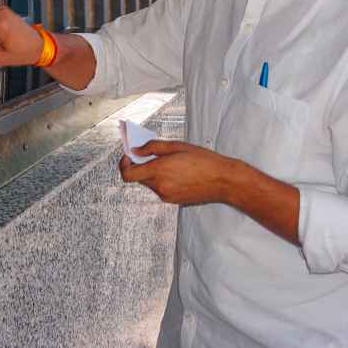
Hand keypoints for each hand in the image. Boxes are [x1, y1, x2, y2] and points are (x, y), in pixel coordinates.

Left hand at [119, 140, 238, 205]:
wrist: (224, 181)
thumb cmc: (204, 161)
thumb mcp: (177, 146)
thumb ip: (152, 148)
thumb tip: (136, 151)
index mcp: (159, 171)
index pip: (128, 174)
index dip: (124, 164)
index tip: (128, 156)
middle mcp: (160, 187)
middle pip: (139, 177)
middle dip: (141, 165)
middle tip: (151, 153)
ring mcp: (166, 196)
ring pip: (150, 183)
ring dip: (153, 172)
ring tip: (171, 162)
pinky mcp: (173, 201)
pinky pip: (161, 188)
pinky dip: (163, 179)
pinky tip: (178, 172)